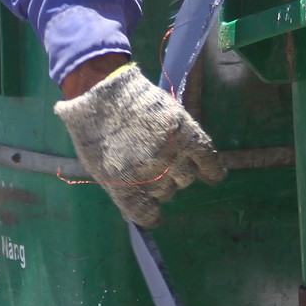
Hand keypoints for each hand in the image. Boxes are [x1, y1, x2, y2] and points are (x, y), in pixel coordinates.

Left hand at [54, 62, 226, 227]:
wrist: (101, 91)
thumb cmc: (93, 129)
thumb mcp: (98, 167)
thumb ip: (121, 188)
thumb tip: (139, 204)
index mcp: (125, 187)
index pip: (147, 214)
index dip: (151, 213)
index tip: (152, 211)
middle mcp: (150, 174)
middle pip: (167, 192)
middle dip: (160, 182)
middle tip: (152, 165)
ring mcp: (170, 153)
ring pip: (186, 177)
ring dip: (179, 172)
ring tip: (170, 156)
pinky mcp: (186, 134)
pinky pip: (207, 160)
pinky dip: (212, 170)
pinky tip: (211, 175)